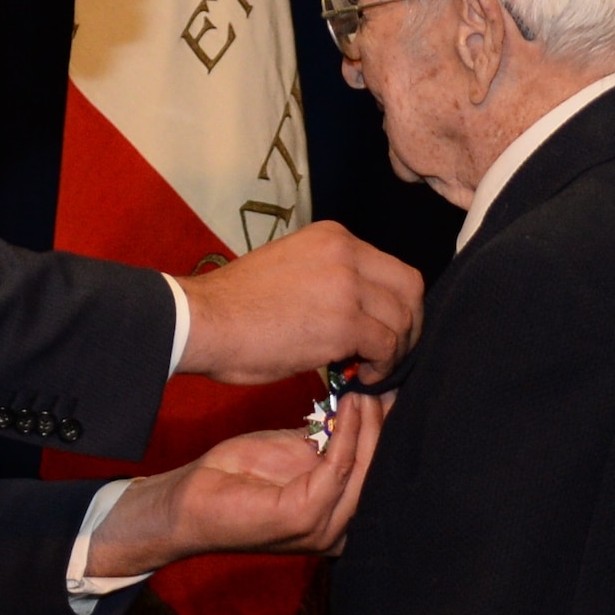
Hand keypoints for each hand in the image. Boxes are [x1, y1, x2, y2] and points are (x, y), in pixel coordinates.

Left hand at [85, 392, 389, 576]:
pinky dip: (346, 433)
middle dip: (386, 425)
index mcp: (343, 516)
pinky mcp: (305, 517)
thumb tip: (368, 401)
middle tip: (387, 383)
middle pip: (380, 471)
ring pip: (365, 469)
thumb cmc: (241, 475)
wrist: (192, 500)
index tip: (395, 391)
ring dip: (369, 425)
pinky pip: (337, 468)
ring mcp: (326, 528)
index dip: (391, 431)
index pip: (381, 473)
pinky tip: (348, 405)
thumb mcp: (297, 451)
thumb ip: (332, 438)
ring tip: (368, 388)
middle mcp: (343, 529)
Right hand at [175, 221, 422, 385]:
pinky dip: (382, 368)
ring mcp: (346, 285)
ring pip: (402, 320)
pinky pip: (387, 347)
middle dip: (409, 325)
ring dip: (395, 352)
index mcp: (332, 236)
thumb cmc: (235, 304)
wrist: (204, 320)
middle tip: (393, 352)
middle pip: (410, 288)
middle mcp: (346, 252)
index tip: (385, 328)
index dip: (396, 303)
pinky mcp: (344, 322)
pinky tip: (361, 377)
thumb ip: (329, 280)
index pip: (391, 267)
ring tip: (370, 369)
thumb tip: (359, 314)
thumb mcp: (290, 270)